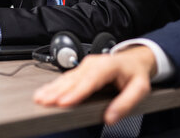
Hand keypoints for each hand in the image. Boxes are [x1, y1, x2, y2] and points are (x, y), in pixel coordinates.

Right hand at [33, 46, 156, 124]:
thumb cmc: (136, 74)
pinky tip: (45, 91)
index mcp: (108, 66)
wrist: (135, 60)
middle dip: (57, 91)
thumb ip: (126, 103)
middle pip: (73, 79)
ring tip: (39, 98)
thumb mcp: (140, 89)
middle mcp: (93, 63)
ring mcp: (85, 65)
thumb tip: (111, 118)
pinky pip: (66, 78)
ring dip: (52, 88)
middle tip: (44, 101)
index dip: (76, 92)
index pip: (90, 81)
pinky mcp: (81, 69)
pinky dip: (54, 86)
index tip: (63, 102)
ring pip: (66, 78)